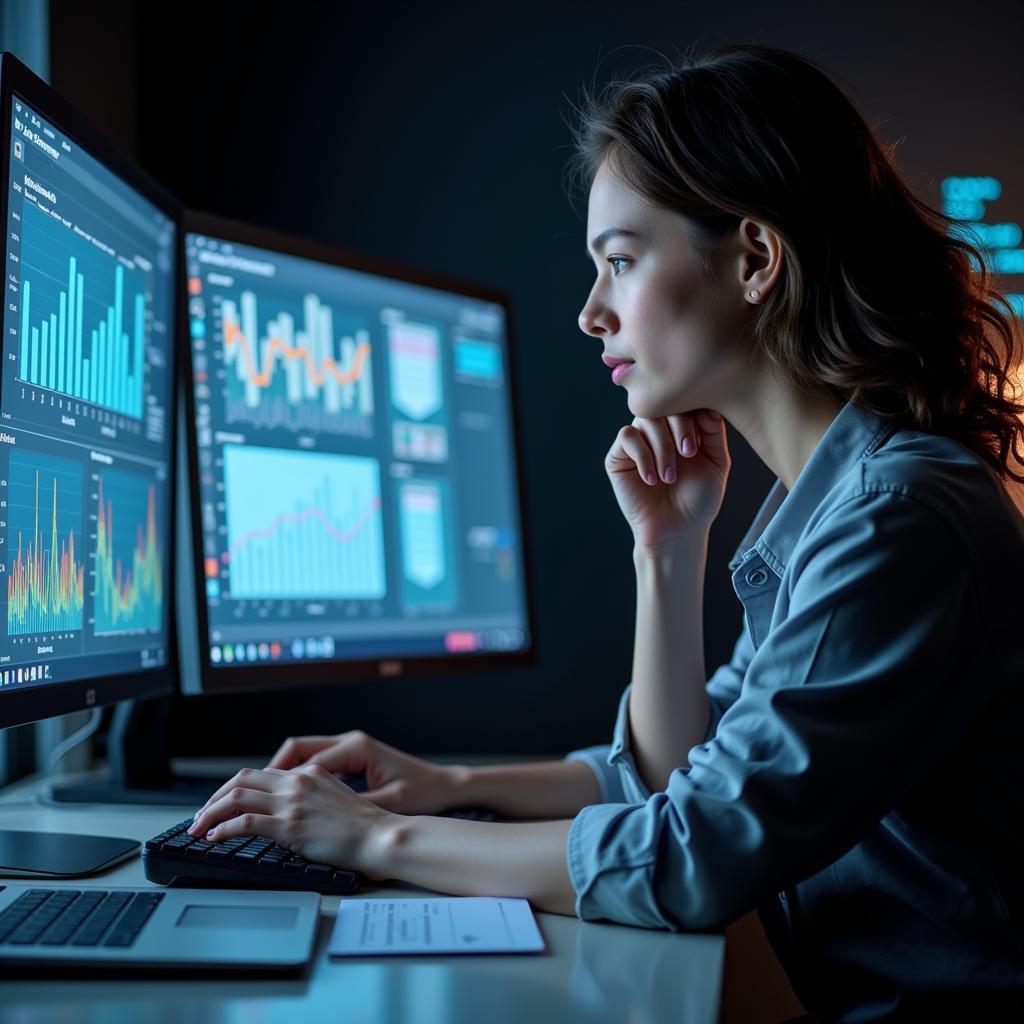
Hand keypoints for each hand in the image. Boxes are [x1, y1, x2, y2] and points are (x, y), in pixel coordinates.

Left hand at [187, 765, 392, 877]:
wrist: (380, 836)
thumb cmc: (364, 826)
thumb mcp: (336, 799)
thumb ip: (310, 798)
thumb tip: (286, 813)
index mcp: (309, 773)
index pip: (261, 774)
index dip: (236, 789)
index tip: (223, 804)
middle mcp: (297, 782)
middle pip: (242, 779)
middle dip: (215, 797)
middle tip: (201, 815)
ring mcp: (292, 802)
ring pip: (236, 797)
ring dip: (210, 813)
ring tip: (198, 828)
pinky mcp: (289, 826)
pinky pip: (244, 822)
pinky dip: (223, 828)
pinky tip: (214, 838)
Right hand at [265, 730, 459, 815]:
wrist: (443, 786)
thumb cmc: (422, 792)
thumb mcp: (390, 802)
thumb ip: (355, 806)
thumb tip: (322, 817)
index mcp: (356, 748)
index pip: (306, 760)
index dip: (280, 781)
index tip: (258, 800)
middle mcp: (349, 742)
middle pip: (296, 748)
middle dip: (270, 771)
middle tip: (245, 795)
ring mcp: (349, 748)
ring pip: (302, 754)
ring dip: (281, 774)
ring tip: (258, 798)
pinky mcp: (351, 759)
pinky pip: (314, 763)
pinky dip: (296, 777)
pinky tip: (287, 798)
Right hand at [605, 408, 730, 547]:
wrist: (678, 531)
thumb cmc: (698, 500)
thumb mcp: (716, 463)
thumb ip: (713, 432)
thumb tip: (705, 406)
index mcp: (684, 427)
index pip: (685, 401)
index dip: (693, 414)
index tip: (699, 444)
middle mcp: (660, 430)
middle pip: (665, 404)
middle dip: (679, 427)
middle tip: (688, 454)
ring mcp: (638, 442)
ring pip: (645, 419)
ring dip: (662, 446)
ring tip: (669, 476)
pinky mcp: (619, 456)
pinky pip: (627, 437)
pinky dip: (642, 456)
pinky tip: (651, 478)